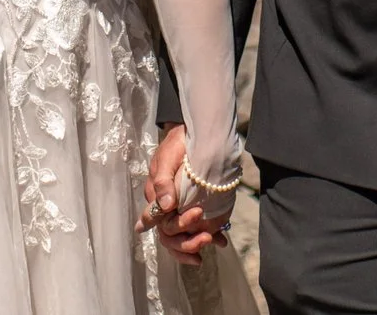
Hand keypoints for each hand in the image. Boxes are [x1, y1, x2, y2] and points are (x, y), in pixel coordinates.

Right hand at [141, 122, 227, 262]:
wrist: (195, 133)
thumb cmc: (177, 144)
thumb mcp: (167, 157)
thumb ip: (163, 181)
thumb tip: (165, 206)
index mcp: (156, 197)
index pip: (158, 222)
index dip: (175, 227)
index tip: (196, 216)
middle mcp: (167, 208)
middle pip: (170, 235)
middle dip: (187, 241)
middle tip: (206, 237)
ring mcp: (181, 209)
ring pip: (181, 238)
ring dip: (194, 244)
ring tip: (212, 241)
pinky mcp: (196, 207)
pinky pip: (198, 229)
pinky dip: (209, 237)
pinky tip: (220, 241)